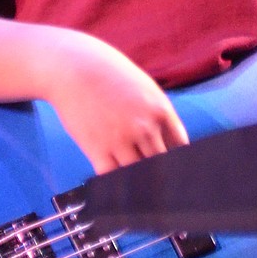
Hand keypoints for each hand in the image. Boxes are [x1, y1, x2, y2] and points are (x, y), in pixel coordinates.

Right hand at [44, 31, 189, 173]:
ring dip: (139, 182)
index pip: (180, 147)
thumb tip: (170, 142)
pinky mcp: (98, 150)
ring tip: (139, 188)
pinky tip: (118, 186)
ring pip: (139, 175)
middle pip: (161, 164)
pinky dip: (117, 184)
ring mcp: (122, 140)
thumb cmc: (110, 75)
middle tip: (160, 185)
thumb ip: (158, 115)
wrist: (76, 69)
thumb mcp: (145, 88)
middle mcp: (145, 127)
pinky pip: (113, 178)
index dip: (179, 161)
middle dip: (161, 175)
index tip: (176, 169)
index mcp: (161, 110)